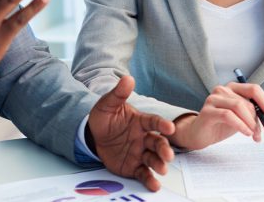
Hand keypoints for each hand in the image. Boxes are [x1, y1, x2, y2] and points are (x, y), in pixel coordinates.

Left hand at [88, 76, 175, 191]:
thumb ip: (118, 94)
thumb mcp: (107, 104)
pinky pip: (143, 173)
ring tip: (162, 170)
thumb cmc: (104, 118)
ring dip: (159, 164)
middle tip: (168, 156)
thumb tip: (128, 78)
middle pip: (158, 143)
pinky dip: (150, 180)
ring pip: (153, 159)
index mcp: (141, 122)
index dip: (162, 125)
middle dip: (164, 149)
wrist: (94, 136)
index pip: (154, 122)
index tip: (169, 128)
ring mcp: (140, 153)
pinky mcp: (134, 167)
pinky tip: (154, 185)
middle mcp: (144, 138)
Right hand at [171, 83, 263, 149]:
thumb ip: (253, 107)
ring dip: (250, 123)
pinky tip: (246, 133)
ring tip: (253, 135)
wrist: (199, 135)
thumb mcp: (241, 116)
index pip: (254, 89)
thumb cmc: (220, 125)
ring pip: (239, 106)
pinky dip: (240, 125)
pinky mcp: (207, 111)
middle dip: (258, 119)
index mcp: (232, 88)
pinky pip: (228, 115)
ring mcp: (213, 99)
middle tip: (260, 133)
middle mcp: (222, 90)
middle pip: (248, 102)